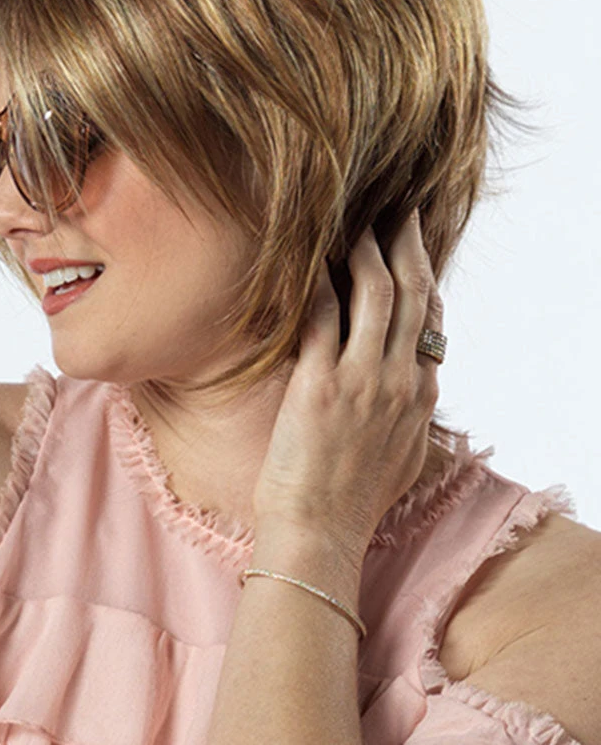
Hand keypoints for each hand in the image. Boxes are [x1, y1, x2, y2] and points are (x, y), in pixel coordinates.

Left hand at [252, 208, 442, 561]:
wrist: (320, 531)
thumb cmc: (353, 500)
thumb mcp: (403, 456)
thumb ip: (412, 415)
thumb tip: (413, 391)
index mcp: (420, 396)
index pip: (433, 320)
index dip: (425, 277)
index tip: (414, 250)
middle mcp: (400, 380)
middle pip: (414, 294)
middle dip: (407, 245)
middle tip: (398, 213)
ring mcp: (363, 380)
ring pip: (376, 293)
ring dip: (367, 251)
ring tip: (355, 225)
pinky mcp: (321, 383)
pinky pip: (323, 316)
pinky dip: (319, 282)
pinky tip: (310, 260)